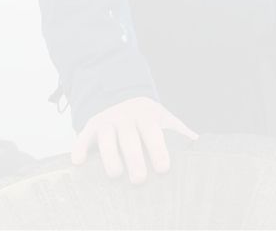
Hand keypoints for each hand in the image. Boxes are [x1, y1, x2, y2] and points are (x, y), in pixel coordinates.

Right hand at [71, 96, 197, 183]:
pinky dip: (79, 148)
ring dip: (110, 156)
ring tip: (115, 174)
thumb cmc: (146, 116)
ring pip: (107, 138)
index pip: (153, 132)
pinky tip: (78, 162)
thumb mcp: (163, 117)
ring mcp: (107, 120)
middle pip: (130, 138)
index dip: (158, 150)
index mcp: (147, 115)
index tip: (163, 169)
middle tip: (139, 180)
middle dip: (135, 159)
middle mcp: (126, 116)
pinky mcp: (90, 126)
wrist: (120, 96)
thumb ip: (177, 130)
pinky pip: (82, 136)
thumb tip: (197, 142)